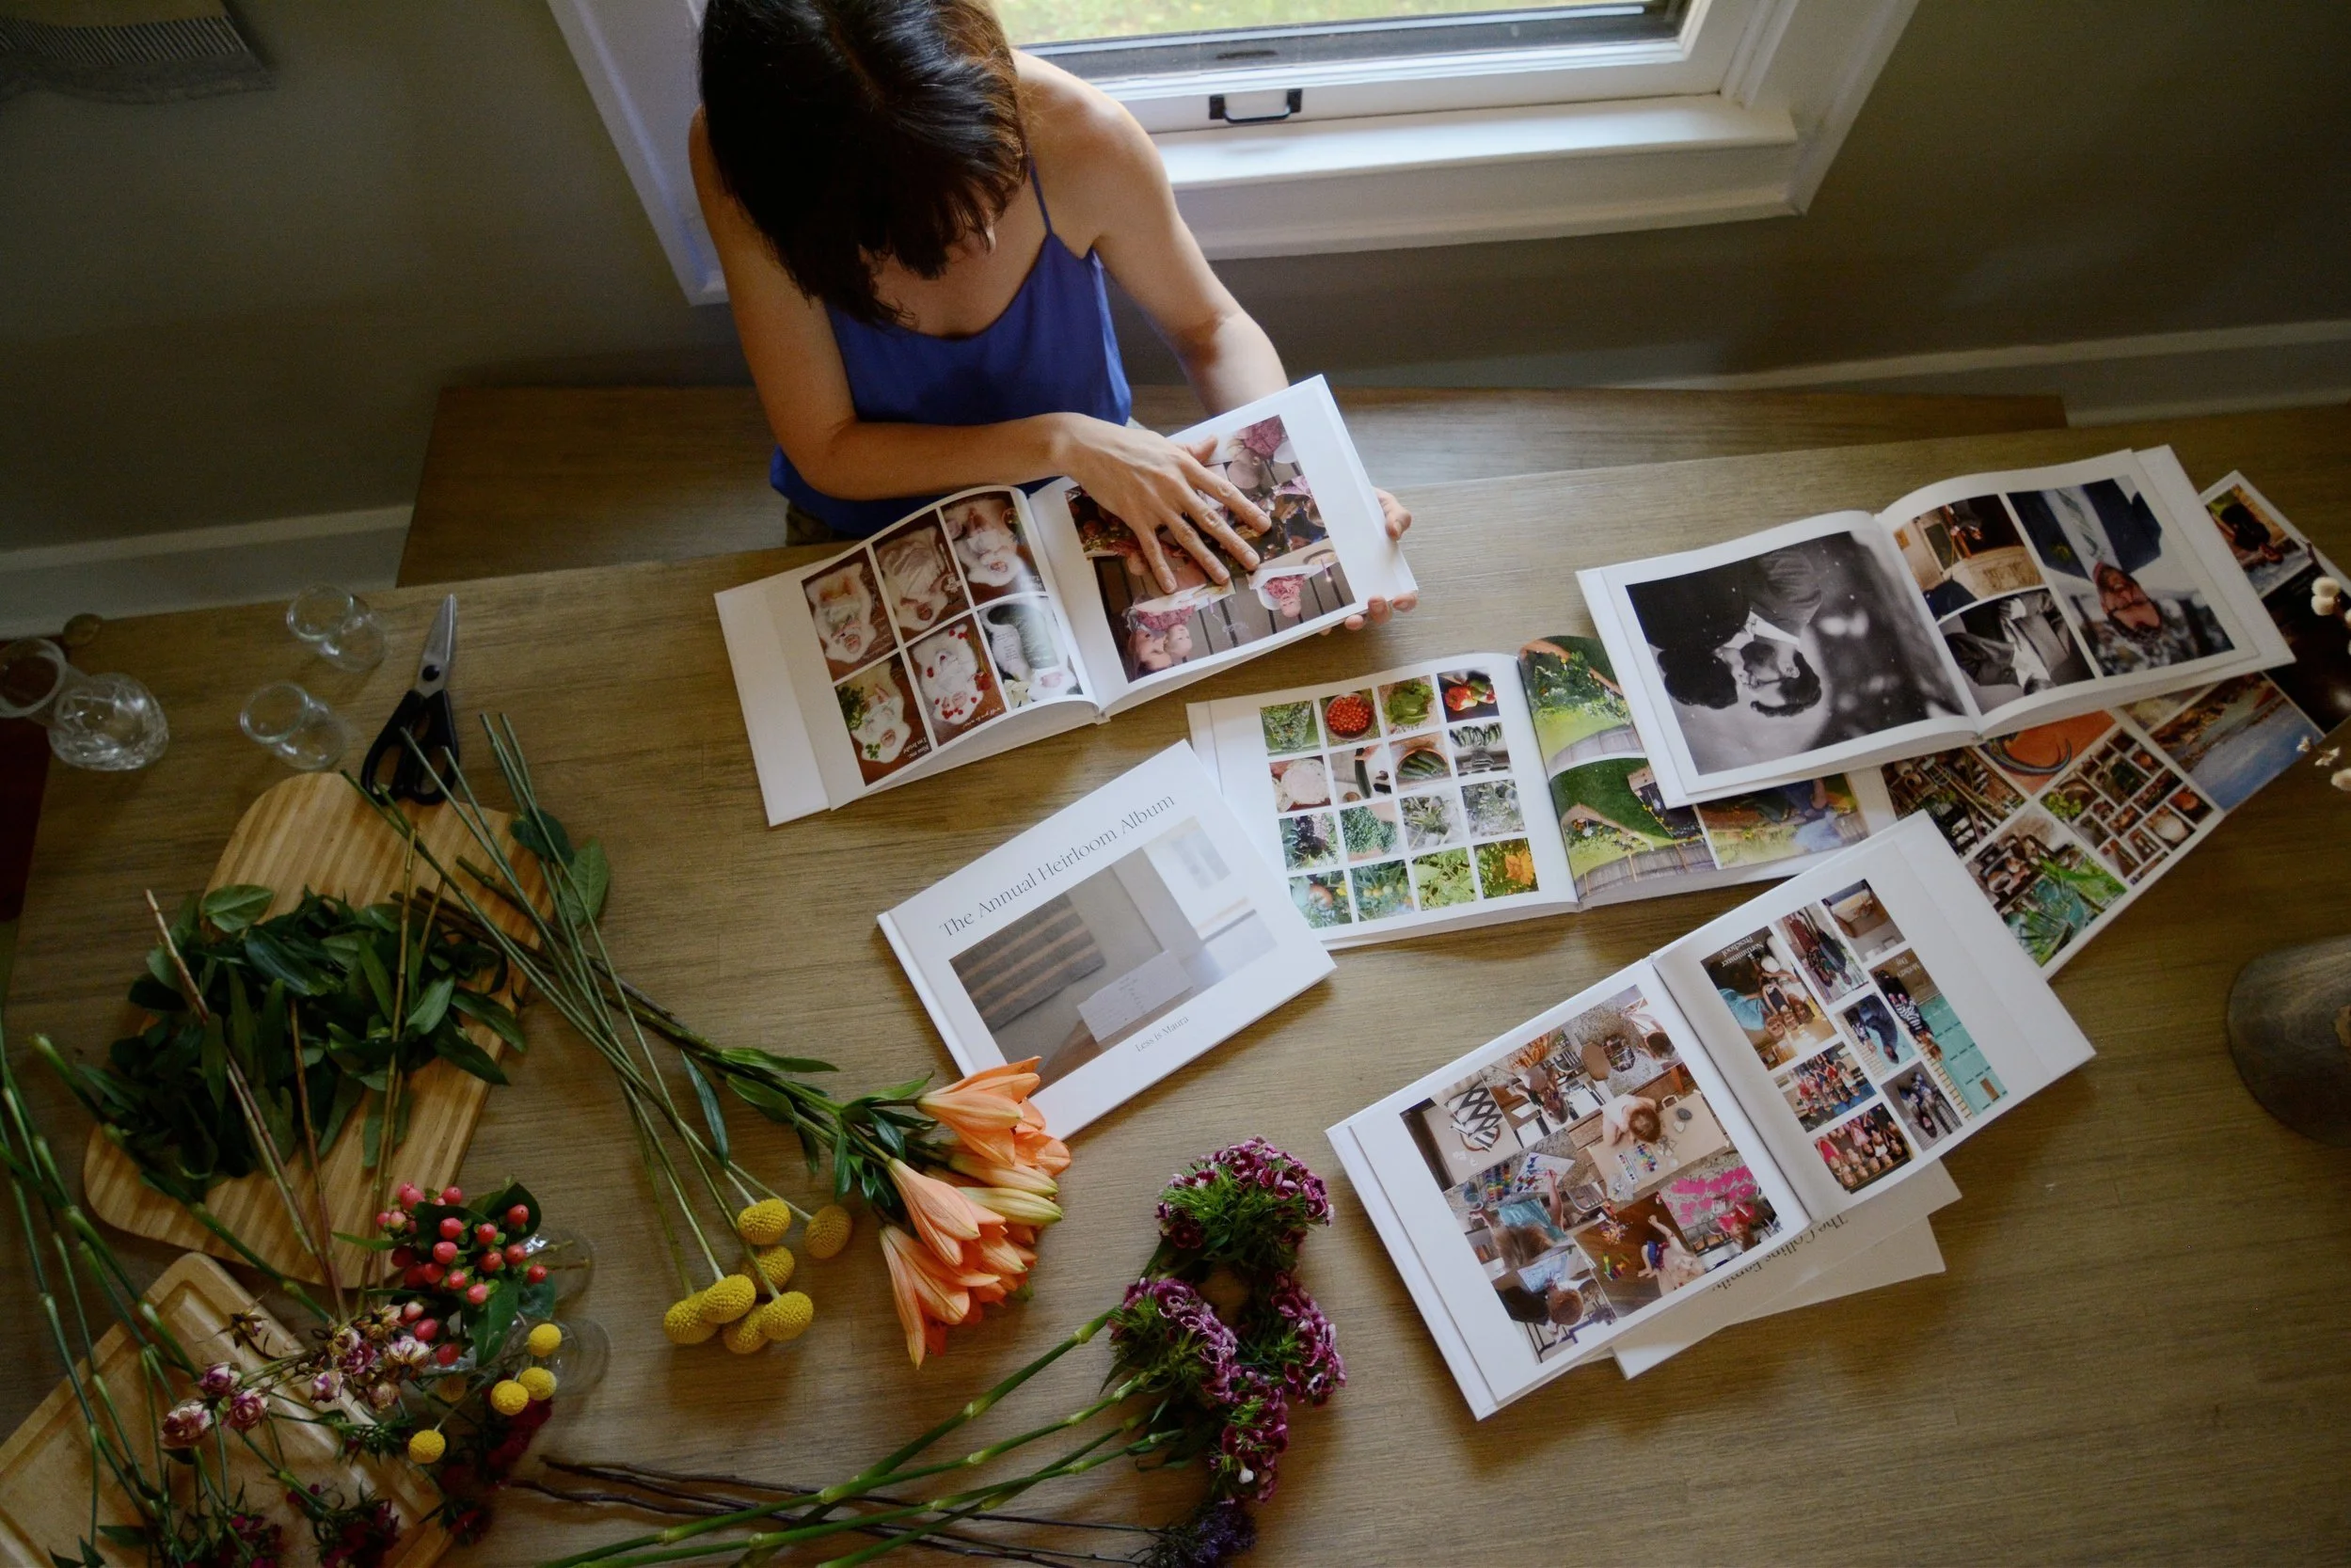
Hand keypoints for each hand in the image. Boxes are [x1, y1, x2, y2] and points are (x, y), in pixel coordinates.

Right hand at [1050, 418, 1267, 593]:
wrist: (1091, 447)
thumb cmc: (1128, 443)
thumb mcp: (1164, 443)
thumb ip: (1191, 449)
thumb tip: (1214, 443)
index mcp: (1185, 466)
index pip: (1222, 490)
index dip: (1245, 508)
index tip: (1263, 524)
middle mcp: (1175, 486)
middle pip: (1210, 518)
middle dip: (1234, 542)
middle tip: (1252, 561)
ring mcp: (1155, 504)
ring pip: (1186, 536)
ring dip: (1205, 559)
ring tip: (1222, 577)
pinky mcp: (1134, 517)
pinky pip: (1151, 547)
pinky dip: (1161, 567)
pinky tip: (1171, 585)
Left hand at [1329, 487, 1417, 631]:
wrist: (1334, 502)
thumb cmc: (1366, 507)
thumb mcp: (1385, 505)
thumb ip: (1397, 515)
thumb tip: (1395, 532)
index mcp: (1388, 570)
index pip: (1404, 595)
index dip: (1406, 601)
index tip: (1400, 598)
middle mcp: (1368, 585)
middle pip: (1380, 612)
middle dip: (1380, 612)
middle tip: (1374, 599)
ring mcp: (1347, 590)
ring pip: (1355, 616)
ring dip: (1356, 622)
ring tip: (1351, 618)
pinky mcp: (1324, 589)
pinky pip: (1326, 611)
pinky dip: (1326, 621)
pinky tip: (1322, 621)